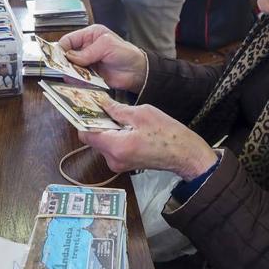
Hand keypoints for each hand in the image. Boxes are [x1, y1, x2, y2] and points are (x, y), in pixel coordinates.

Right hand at [59, 25, 146, 92]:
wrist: (137, 72)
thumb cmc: (126, 53)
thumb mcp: (107, 46)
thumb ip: (88, 51)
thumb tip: (70, 57)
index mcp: (90, 35)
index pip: (69, 40)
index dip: (62, 48)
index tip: (58, 57)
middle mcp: (86, 48)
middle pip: (67, 55)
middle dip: (64, 62)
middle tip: (64, 69)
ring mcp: (88, 62)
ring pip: (71, 68)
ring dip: (70, 73)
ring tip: (72, 76)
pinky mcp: (90, 75)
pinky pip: (78, 78)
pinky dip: (77, 81)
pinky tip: (78, 82)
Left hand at [79, 102, 217, 179]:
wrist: (184, 154)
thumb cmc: (167, 134)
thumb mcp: (142, 114)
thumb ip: (117, 110)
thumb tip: (101, 103)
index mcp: (116, 146)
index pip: (85, 134)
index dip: (84, 119)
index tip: (87, 107)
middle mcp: (113, 159)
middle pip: (92, 138)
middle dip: (98, 123)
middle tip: (107, 108)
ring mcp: (118, 164)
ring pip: (102, 143)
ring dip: (108, 130)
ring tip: (123, 119)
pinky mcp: (123, 165)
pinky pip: (111, 148)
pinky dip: (115, 137)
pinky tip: (128, 129)